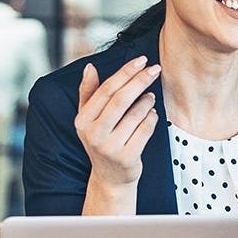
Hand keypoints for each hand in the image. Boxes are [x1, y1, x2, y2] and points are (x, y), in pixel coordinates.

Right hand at [75, 56, 161, 194]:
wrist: (110, 177)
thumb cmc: (102, 141)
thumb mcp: (89, 119)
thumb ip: (88, 93)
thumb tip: (89, 67)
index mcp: (82, 121)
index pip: (105, 90)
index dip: (125, 73)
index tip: (141, 60)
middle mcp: (94, 134)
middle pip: (121, 99)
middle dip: (140, 80)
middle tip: (155, 69)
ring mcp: (110, 147)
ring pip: (136, 114)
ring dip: (147, 100)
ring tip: (150, 96)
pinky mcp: (128, 157)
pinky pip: (146, 129)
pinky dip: (152, 118)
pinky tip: (152, 113)